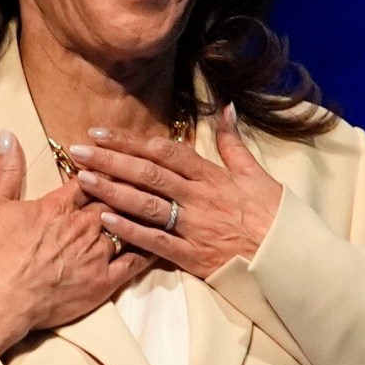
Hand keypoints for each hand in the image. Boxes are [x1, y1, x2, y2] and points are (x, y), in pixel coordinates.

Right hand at [0, 131, 149, 352]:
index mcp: (59, 206)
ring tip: (161, 202)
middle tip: (148, 175)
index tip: (114, 159)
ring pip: (131, 225)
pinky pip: (135, 263)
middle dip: (131, 185)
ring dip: (145, 213)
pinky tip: (161, 241)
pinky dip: (150, 249)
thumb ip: (6, 171)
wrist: (1, 300)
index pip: (91, 178)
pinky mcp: (104, 282)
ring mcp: (97, 253)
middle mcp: (84, 225)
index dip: (103, 167)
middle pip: (116, 197)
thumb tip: (8, 134)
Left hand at [65, 103, 283, 280]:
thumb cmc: (272, 215)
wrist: (286, 257)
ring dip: (113, 191)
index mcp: (212, 175)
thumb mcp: (256, 173)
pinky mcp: (192, 256)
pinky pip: (156, 241)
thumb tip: (226, 107)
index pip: (164, 151)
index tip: (101, 132)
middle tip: (78, 151)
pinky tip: (106, 220)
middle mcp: (199, 197)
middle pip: (148, 174)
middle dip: (110, 161)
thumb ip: (234, 142)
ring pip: (147, 204)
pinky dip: (131, 230)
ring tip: (83, 180)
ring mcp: (194, 226)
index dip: (130, 141)